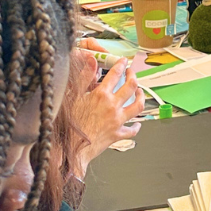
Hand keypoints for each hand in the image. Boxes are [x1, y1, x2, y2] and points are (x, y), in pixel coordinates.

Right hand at [68, 52, 143, 177]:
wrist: (72, 149)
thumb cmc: (69, 125)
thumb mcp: (72, 97)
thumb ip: (84, 78)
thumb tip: (91, 61)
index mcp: (101, 95)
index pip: (115, 74)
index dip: (120, 65)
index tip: (123, 61)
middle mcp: (112, 106)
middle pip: (131, 87)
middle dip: (133, 76)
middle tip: (131, 73)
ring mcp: (117, 121)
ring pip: (138, 106)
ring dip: (141, 97)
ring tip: (140, 92)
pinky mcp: (118, 134)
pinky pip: (132, 130)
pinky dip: (136, 126)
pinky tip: (137, 123)